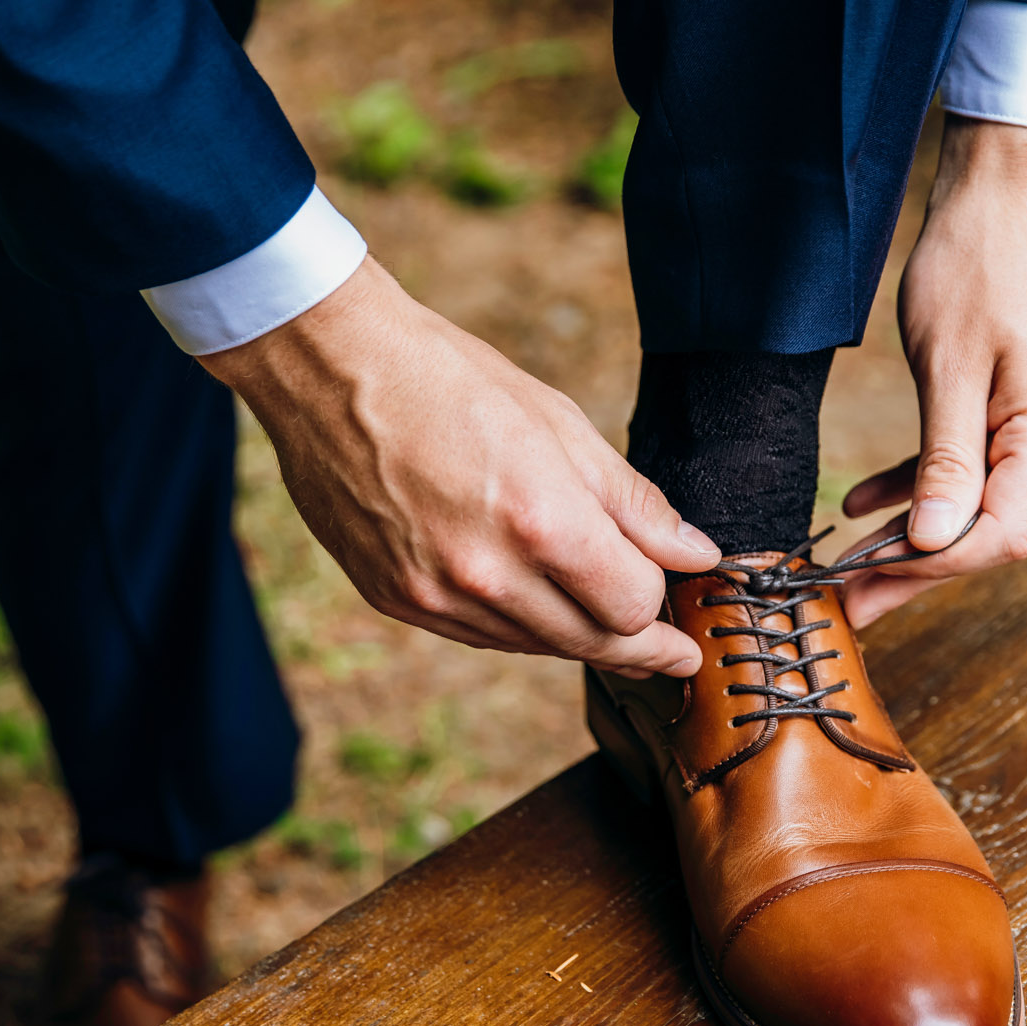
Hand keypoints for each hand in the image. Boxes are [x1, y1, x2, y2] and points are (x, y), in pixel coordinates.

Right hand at [199, 260, 721, 677]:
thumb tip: (694, 555)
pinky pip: (481, 636)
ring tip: (608, 625)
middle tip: (675, 654)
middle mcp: (488, 574)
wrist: (332, 371)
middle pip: (591, 644)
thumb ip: (633, 504)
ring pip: (536, 646)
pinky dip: (520, 627)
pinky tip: (538, 604)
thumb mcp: (560, 426)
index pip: (631, 606)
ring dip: (577, 636)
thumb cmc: (452, 381)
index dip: (659, 600)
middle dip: (640, 646)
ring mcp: (436, 594)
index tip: (676, 595)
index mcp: (541, 521)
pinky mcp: (396, 600)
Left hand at [839, 118, 1026, 626]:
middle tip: (846, 601)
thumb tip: (933, 542)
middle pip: (990, 529)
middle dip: (915, 566)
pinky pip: (971, 470)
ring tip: (847, 568)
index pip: (1001, 532)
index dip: (934, 569)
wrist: (999, 198)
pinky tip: (863, 504)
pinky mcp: (1022, 414)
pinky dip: (919, 490)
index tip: (867, 587)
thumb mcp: (948, 367)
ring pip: (976, 505)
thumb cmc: (973, 266)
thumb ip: (944, 461)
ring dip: (912, 536)